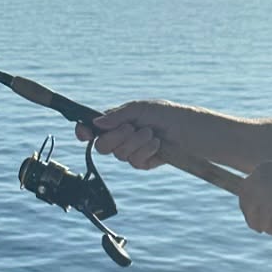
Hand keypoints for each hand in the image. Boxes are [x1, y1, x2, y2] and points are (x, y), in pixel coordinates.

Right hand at [77, 100, 197, 170]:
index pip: (92, 129)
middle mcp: (120, 138)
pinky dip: (146, 151)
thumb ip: (117, 116)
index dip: (84, 132)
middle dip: (116, 137)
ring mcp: (130, 152)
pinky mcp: (142, 163)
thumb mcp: (140, 109)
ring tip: (151, 133)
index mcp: (115, 122)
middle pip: (102, 146)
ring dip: (137, 142)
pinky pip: (134, 162)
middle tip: (132, 128)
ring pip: (119, 154)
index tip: (85, 133)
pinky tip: (157, 144)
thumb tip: (96, 122)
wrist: (187, 130)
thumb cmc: (165, 114)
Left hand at [238, 155, 271, 236]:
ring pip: (263, 225)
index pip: (244, 192)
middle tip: (262, 228)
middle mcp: (259, 187)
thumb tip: (265, 201)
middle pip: (248, 211)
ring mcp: (268, 204)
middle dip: (255, 221)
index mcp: (261, 171)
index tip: (253, 213)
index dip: (248, 205)